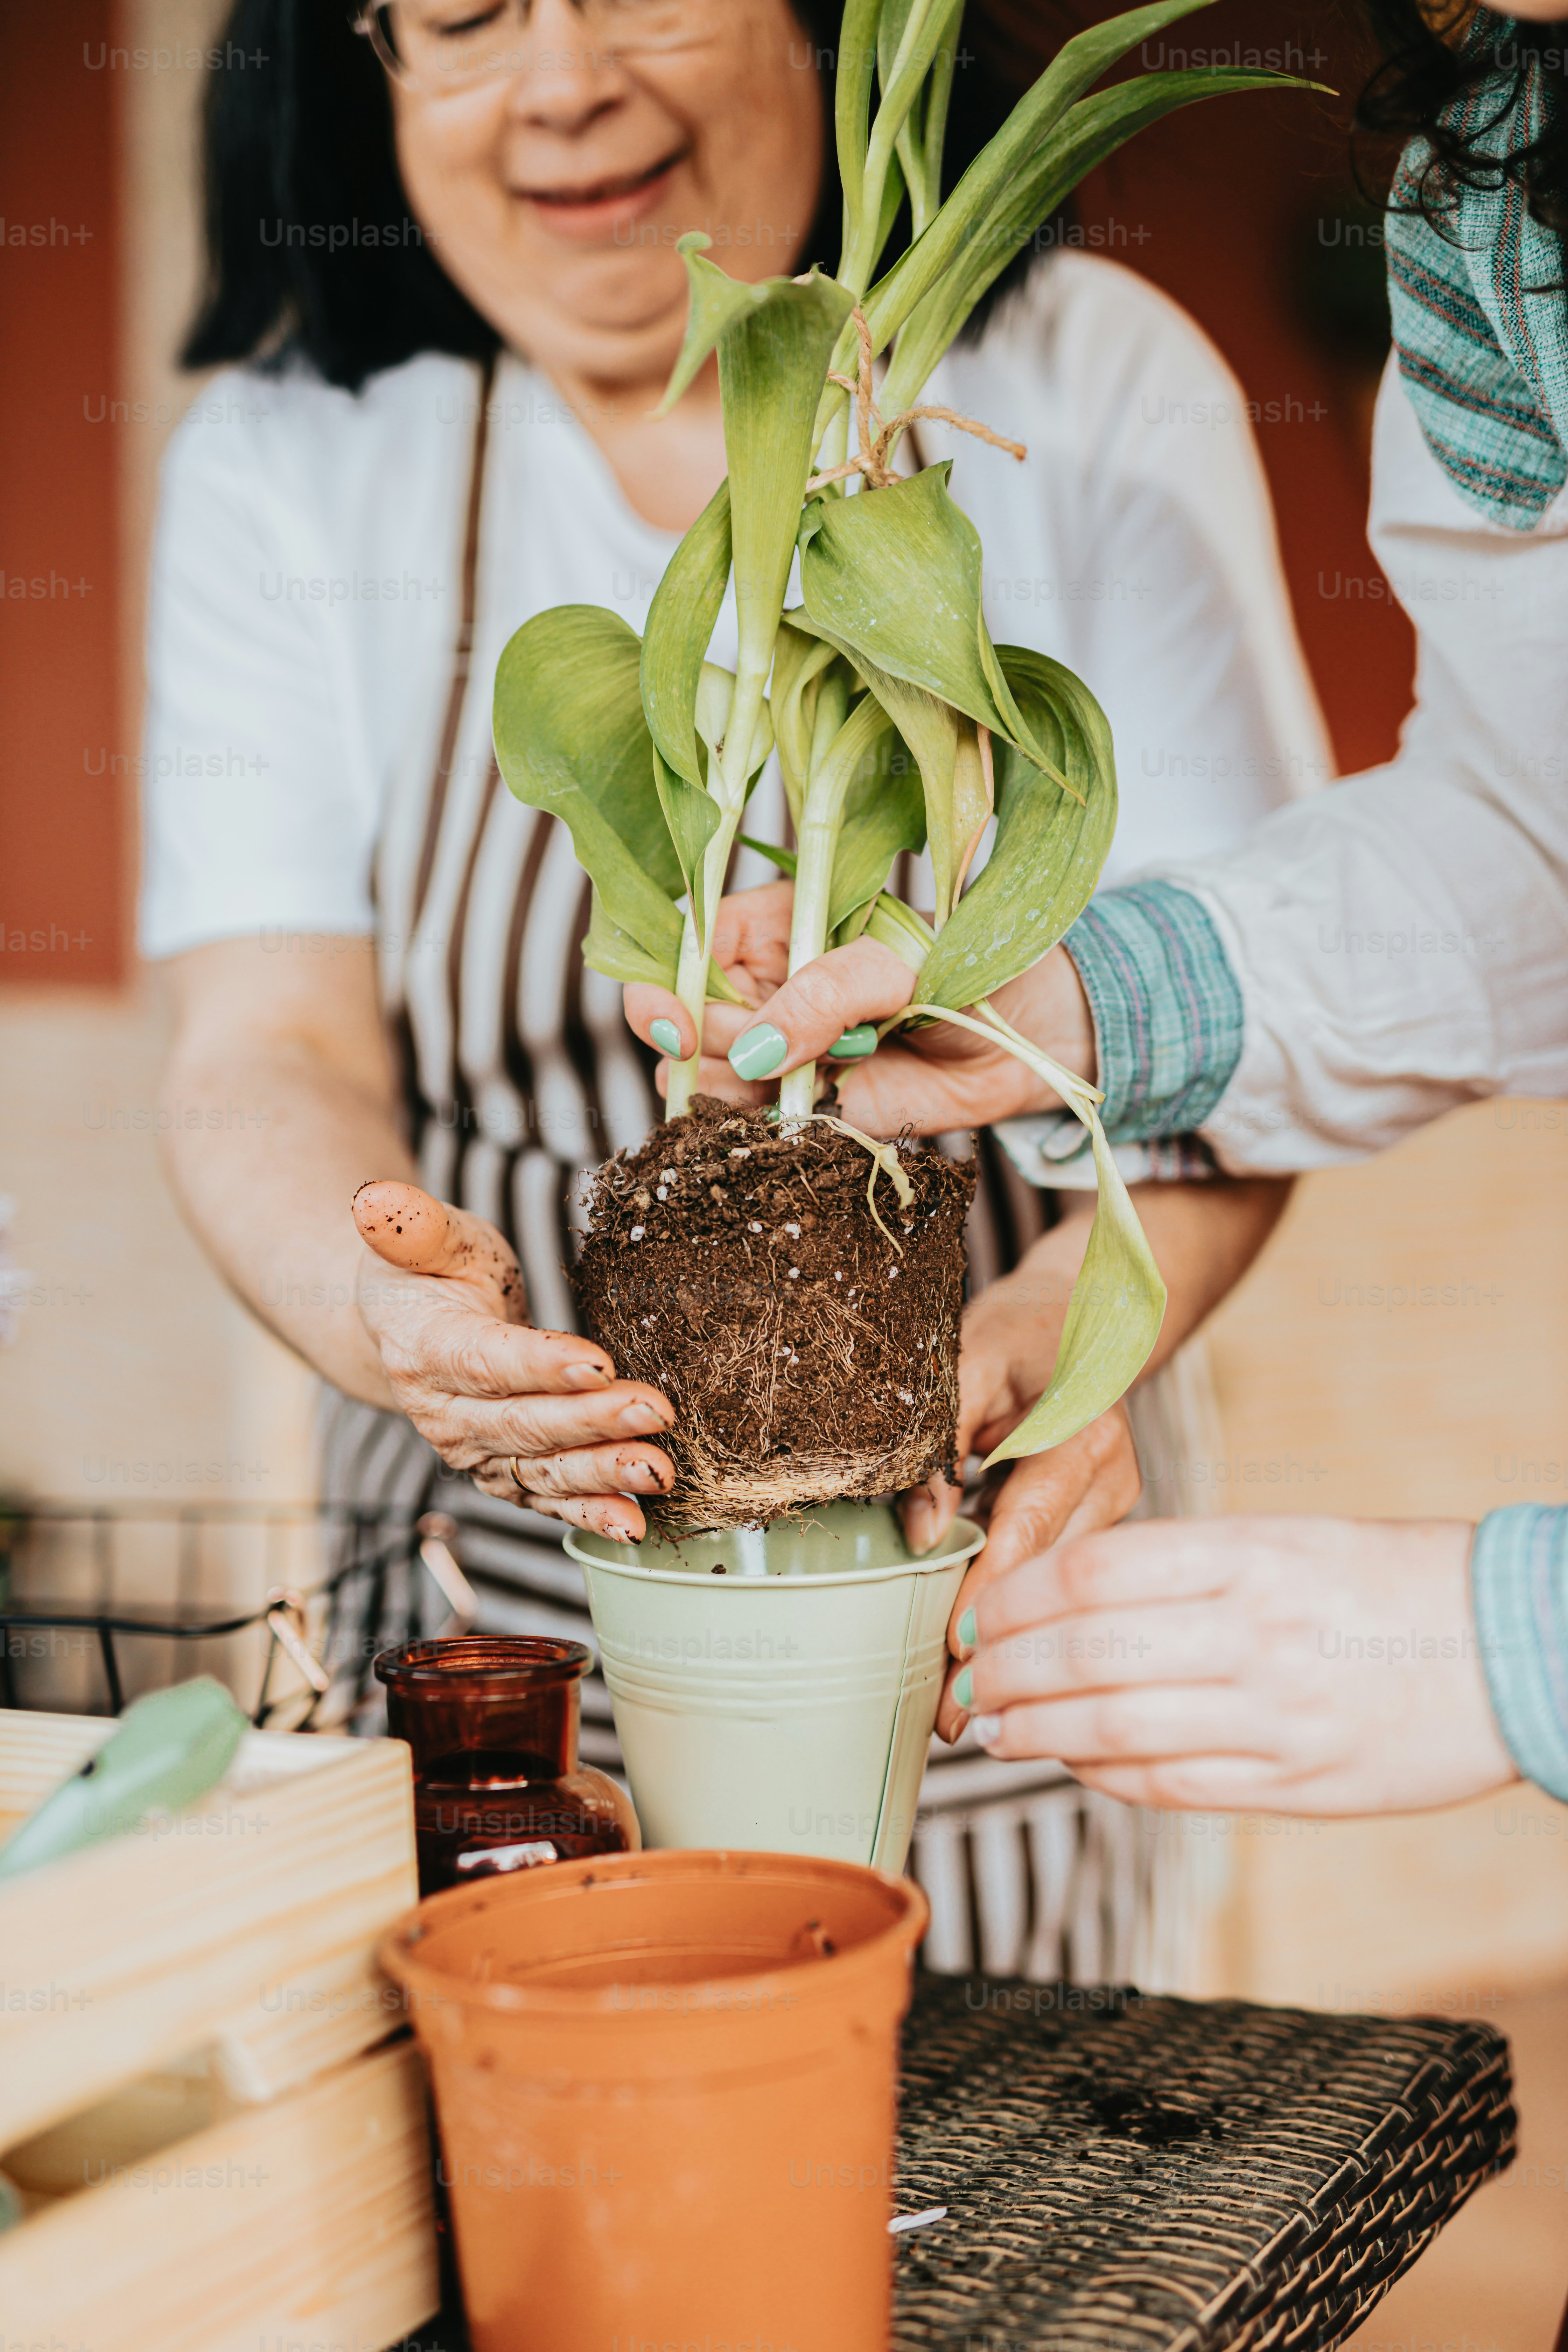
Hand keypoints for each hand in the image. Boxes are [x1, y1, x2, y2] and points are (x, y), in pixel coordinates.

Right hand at [353, 1180, 675, 1539]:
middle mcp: (443, 1414)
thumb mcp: (426, 1239)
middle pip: (522, 1424)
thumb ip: (413, 1225)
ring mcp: (474, 1453)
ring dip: (602, 1476)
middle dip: (592, 1423)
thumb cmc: (430, 1274)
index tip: (599, 1363)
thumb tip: (376, 1199)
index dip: (540, 1366)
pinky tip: (636, 1524)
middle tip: (656, 1415)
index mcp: (424, 1349)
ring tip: (659, 1472)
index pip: (486, 1362)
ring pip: (540, 1470)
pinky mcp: (503, 1474)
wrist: (406, 1331)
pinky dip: (589, 1513)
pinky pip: (547, 1500)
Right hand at [623, 880, 1096, 1136]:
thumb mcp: (899, 963)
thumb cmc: (967, 971)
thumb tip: (759, 1049)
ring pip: (703, 1080)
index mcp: (771, 926)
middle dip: (720, 1044)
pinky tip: (816, 1106)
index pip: (685, 950)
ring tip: (820, 1073)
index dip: (662, 991)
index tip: (683, 1028)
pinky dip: (765, 1127)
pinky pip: (748, 1125)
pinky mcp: (798, 1107)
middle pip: (682, 1023)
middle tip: (787, 1051)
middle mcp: (759, 987)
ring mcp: (774, 1050)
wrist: (1023, 1039)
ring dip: (742, 1089)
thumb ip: (827, 992)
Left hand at [903, 1209, 1142, 1741]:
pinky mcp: (1103, 1523)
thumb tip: (920, 1531)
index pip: (1027, 1527)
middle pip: (1046, 1578)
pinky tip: (988, 1670)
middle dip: (998, 1648)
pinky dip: (1021, 1620)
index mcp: (1086, 1434)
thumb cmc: (1019, 1330)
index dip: (989, 1592)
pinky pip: (1056, 1582)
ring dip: (1011, 1647)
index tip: (955, 1652)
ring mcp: (1115, 1506)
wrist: (1079, 1314)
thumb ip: (940, 1432)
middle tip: (950, 1719)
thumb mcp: (969, 1358)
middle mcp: (1114, 1477)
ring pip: (1055, 1592)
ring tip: (961, 1714)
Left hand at [948, 1515, 1519, 1814]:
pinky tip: (1070, 1763)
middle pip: (1085, 1653)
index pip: (1090, 1573)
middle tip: (965, 1680)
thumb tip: (1073, 1597)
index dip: (1012, 1598)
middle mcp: (1254, 1634)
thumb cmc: (1388, 1582)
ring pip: (1113, 1728)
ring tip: (994, 1726)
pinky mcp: (1297, 1782)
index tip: (976, 1614)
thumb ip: (1188, 1567)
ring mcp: (1275, 1715)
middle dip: (1002, 1671)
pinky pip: (1170, 1785)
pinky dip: (1102, 1776)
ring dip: (1034, 1731)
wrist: (1514, 1646)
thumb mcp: (1289, 1540)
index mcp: (1249, 1556)